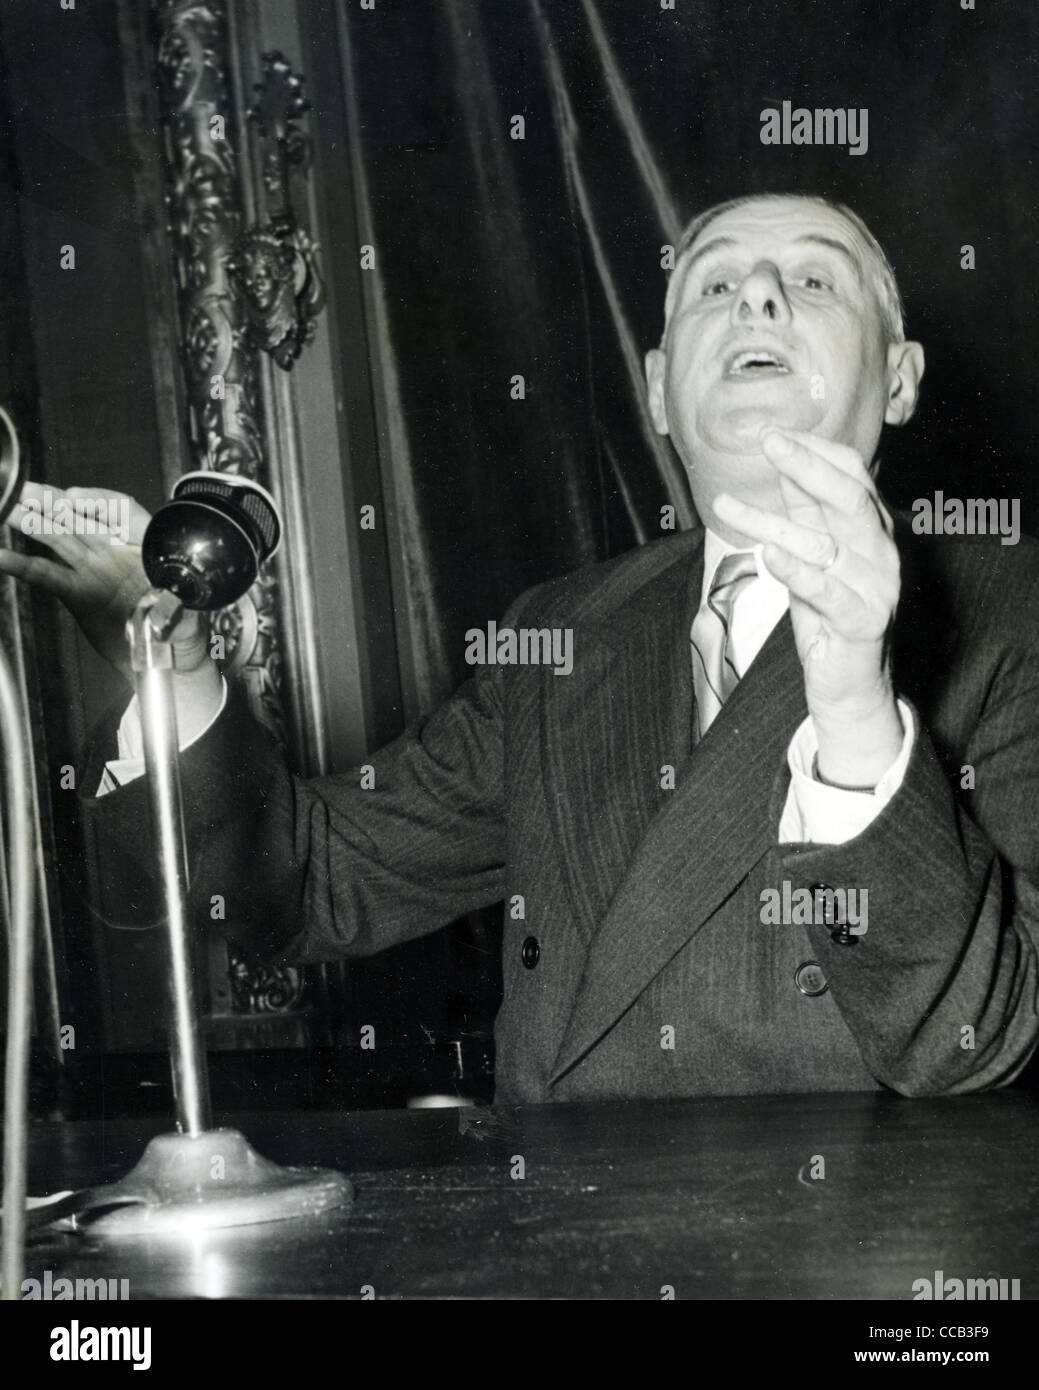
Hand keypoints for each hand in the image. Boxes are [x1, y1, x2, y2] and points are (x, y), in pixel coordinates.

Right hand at [0, 482, 200, 679]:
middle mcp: (117, 553)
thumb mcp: (186, 617)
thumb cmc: (177, 627)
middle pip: (82, 519)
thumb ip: (176, 610)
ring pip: (61, 538)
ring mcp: (94, 570)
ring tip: (9, 508)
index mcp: (146, 549)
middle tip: (27, 490)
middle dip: (54, 502)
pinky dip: (24, 565)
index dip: (99, 501)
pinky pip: (48, 575)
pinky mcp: (77, 592)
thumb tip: (170, 607)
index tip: (75, 497)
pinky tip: (4, 558)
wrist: (161, 653)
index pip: (124, 513)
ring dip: (33, 522)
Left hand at [713, 428, 902, 783]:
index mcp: (872, 527)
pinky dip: (798, 572)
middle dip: (805, 465)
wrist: (850, 681)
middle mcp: (880, 550)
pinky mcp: (862, 621)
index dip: (814, 450)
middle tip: (767, 441)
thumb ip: (804, 512)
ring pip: (822, 543)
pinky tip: (770, 555)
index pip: (852, 473)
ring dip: (770, 521)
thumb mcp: (813, 554)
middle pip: (848, 496)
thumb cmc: (829, 612)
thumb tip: (784, 461)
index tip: (773, 432)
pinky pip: (827, 591)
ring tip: (726, 506)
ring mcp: (876, 586)